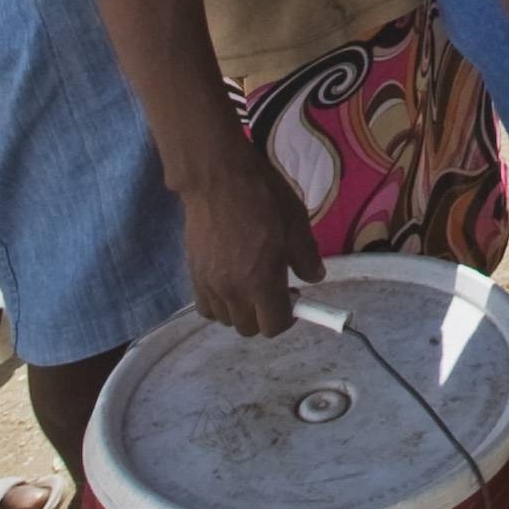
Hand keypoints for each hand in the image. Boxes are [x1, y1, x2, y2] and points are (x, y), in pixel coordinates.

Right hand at [180, 126, 327, 336]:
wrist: (217, 179)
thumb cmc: (263, 197)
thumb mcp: (297, 223)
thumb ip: (307, 257)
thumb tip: (315, 278)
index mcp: (262, 281)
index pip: (274, 326)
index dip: (289, 318)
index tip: (295, 298)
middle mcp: (233, 291)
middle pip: (249, 329)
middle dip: (265, 317)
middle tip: (275, 290)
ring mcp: (209, 285)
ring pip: (226, 320)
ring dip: (242, 311)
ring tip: (251, 284)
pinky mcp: (193, 274)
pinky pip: (205, 307)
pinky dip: (220, 304)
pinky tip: (230, 282)